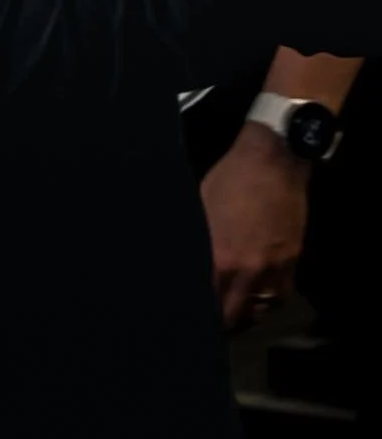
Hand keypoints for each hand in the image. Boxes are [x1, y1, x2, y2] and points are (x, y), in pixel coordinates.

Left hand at [199, 126, 309, 331]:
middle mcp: (249, 271)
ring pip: (259, 309)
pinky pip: (280, 295)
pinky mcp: (292, 261)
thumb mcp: (201, 206)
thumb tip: (191, 260)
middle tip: (213, 322)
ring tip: (235, 315)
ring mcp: (274, 268)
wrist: (274, 162)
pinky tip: (257, 301)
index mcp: (222, 257)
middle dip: (223, 320)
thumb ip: (199, 240)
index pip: (210, 299)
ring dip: (246, 315)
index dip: (202, 311)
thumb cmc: (231, 178)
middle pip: (235, 312)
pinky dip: (268, 303)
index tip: (195, 315)